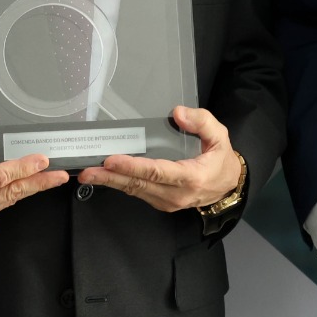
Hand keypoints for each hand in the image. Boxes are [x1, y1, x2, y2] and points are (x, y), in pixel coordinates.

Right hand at [0, 120, 68, 225]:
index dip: (23, 168)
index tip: (41, 160)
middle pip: (11, 192)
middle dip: (38, 182)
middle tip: (60, 175)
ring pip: (10, 199)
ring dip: (32, 188)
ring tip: (52, 178)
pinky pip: (2, 202)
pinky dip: (18, 192)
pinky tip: (30, 184)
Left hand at [77, 106, 239, 211]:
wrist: (228, 185)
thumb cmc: (221, 158)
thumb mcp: (220, 135)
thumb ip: (201, 122)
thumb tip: (178, 113)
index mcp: (191, 177)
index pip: (156, 171)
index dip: (132, 166)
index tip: (111, 159)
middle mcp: (177, 194)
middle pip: (139, 184)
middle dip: (111, 177)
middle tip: (87, 170)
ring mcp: (168, 202)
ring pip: (135, 191)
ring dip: (111, 182)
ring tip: (89, 174)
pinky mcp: (162, 203)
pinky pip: (138, 193)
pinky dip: (120, 184)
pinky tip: (106, 177)